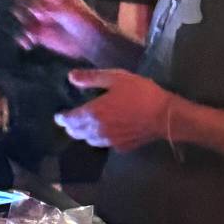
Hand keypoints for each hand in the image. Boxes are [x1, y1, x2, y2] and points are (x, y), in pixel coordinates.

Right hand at [11, 0, 104, 60]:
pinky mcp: (38, 33)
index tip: (40, 2)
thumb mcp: (72, 12)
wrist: (91, 43)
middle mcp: (45, 3)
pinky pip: (24, 33)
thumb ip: (54, 9)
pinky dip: (23, 38)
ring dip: (22, 23)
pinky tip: (29, 43)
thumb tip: (37, 9)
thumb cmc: (86, 24)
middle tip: (36, 17)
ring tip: (31, 32)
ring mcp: (40, 18)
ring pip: (22, 16)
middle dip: (25, 7)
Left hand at [55, 68, 171, 151]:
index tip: (59, 116)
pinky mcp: (122, 147)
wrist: (165, 115)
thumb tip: (71, 77)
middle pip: (77, 133)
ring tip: (84, 127)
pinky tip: (104, 132)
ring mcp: (109, 141)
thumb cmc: (140, 93)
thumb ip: (91, 78)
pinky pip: (104, 144)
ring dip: (83, 134)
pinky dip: (99, 139)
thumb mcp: (115, 78)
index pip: (70, 120)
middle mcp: (97, 130)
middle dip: (71, 127)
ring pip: (89, 141)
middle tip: (70, 121)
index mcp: (93, 113)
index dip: (62, 118)